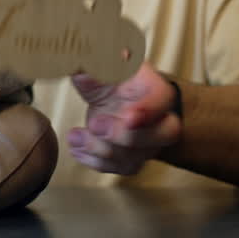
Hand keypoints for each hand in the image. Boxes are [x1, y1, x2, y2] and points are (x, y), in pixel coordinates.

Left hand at [66, 62, 181, 175]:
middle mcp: (160, 119)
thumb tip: (81, 73)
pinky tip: (76, 147)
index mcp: (155, 89)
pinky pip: (118, 168)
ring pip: (136, 156)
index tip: (128, 116)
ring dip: (101, 149)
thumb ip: (93, 70)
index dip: (149, 110)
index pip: (163, 98)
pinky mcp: (133, 159)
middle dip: (127, 136)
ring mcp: (149, 143)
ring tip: (75, 135)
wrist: (117, 99)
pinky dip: (94, 161)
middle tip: (95, 125)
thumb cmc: (113, 80)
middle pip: (163, 135)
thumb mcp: (101, 69)